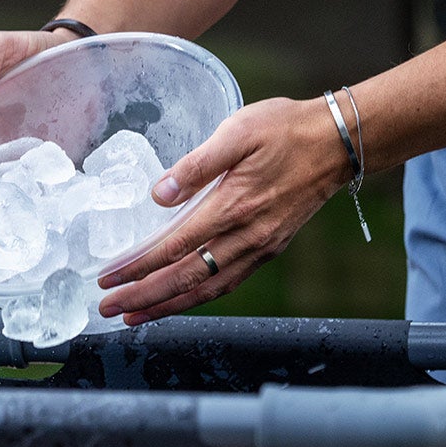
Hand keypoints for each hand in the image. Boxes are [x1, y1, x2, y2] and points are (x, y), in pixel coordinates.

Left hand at [96, 97, 354, 324]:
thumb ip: (195, 165)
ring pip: (206, 289)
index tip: (108, 276)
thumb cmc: (285, 130)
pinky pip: (227, 284)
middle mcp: (246, 236)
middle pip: (185, 278)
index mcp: (232, 206)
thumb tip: (158, 194)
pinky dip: (198, 298)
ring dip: (167, 305)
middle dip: (143, 297)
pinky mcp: (268, 248)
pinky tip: (180, 300)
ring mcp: (259, 247)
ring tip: (134, 316)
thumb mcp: (237, 132)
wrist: (337, 143)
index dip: (137, 265)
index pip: (173, 246)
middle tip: (108, 307)